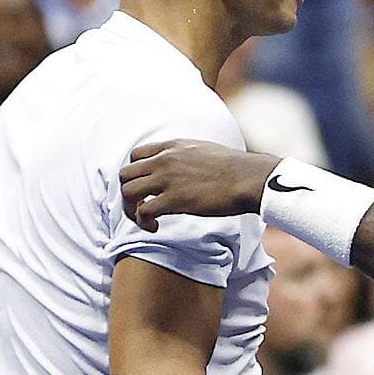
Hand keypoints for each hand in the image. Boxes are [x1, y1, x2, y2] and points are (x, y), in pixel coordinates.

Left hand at [119, 142, 281, 229]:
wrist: (248, 178)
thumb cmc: (234, 168)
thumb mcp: (204, 150)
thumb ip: (186, 156)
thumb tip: (184, 168)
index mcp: (172, 147)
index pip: (136, 155)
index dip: (135, 174)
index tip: (144, 188)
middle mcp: (164, 160)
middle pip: (125, 174)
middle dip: (128, 193)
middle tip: (140, 207)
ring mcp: (167, 179)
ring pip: (128, 192)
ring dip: (131, 209)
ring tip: (145, 220)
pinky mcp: (174, 200)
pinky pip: (143, 211)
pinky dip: (143, 222)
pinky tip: (155, 227)